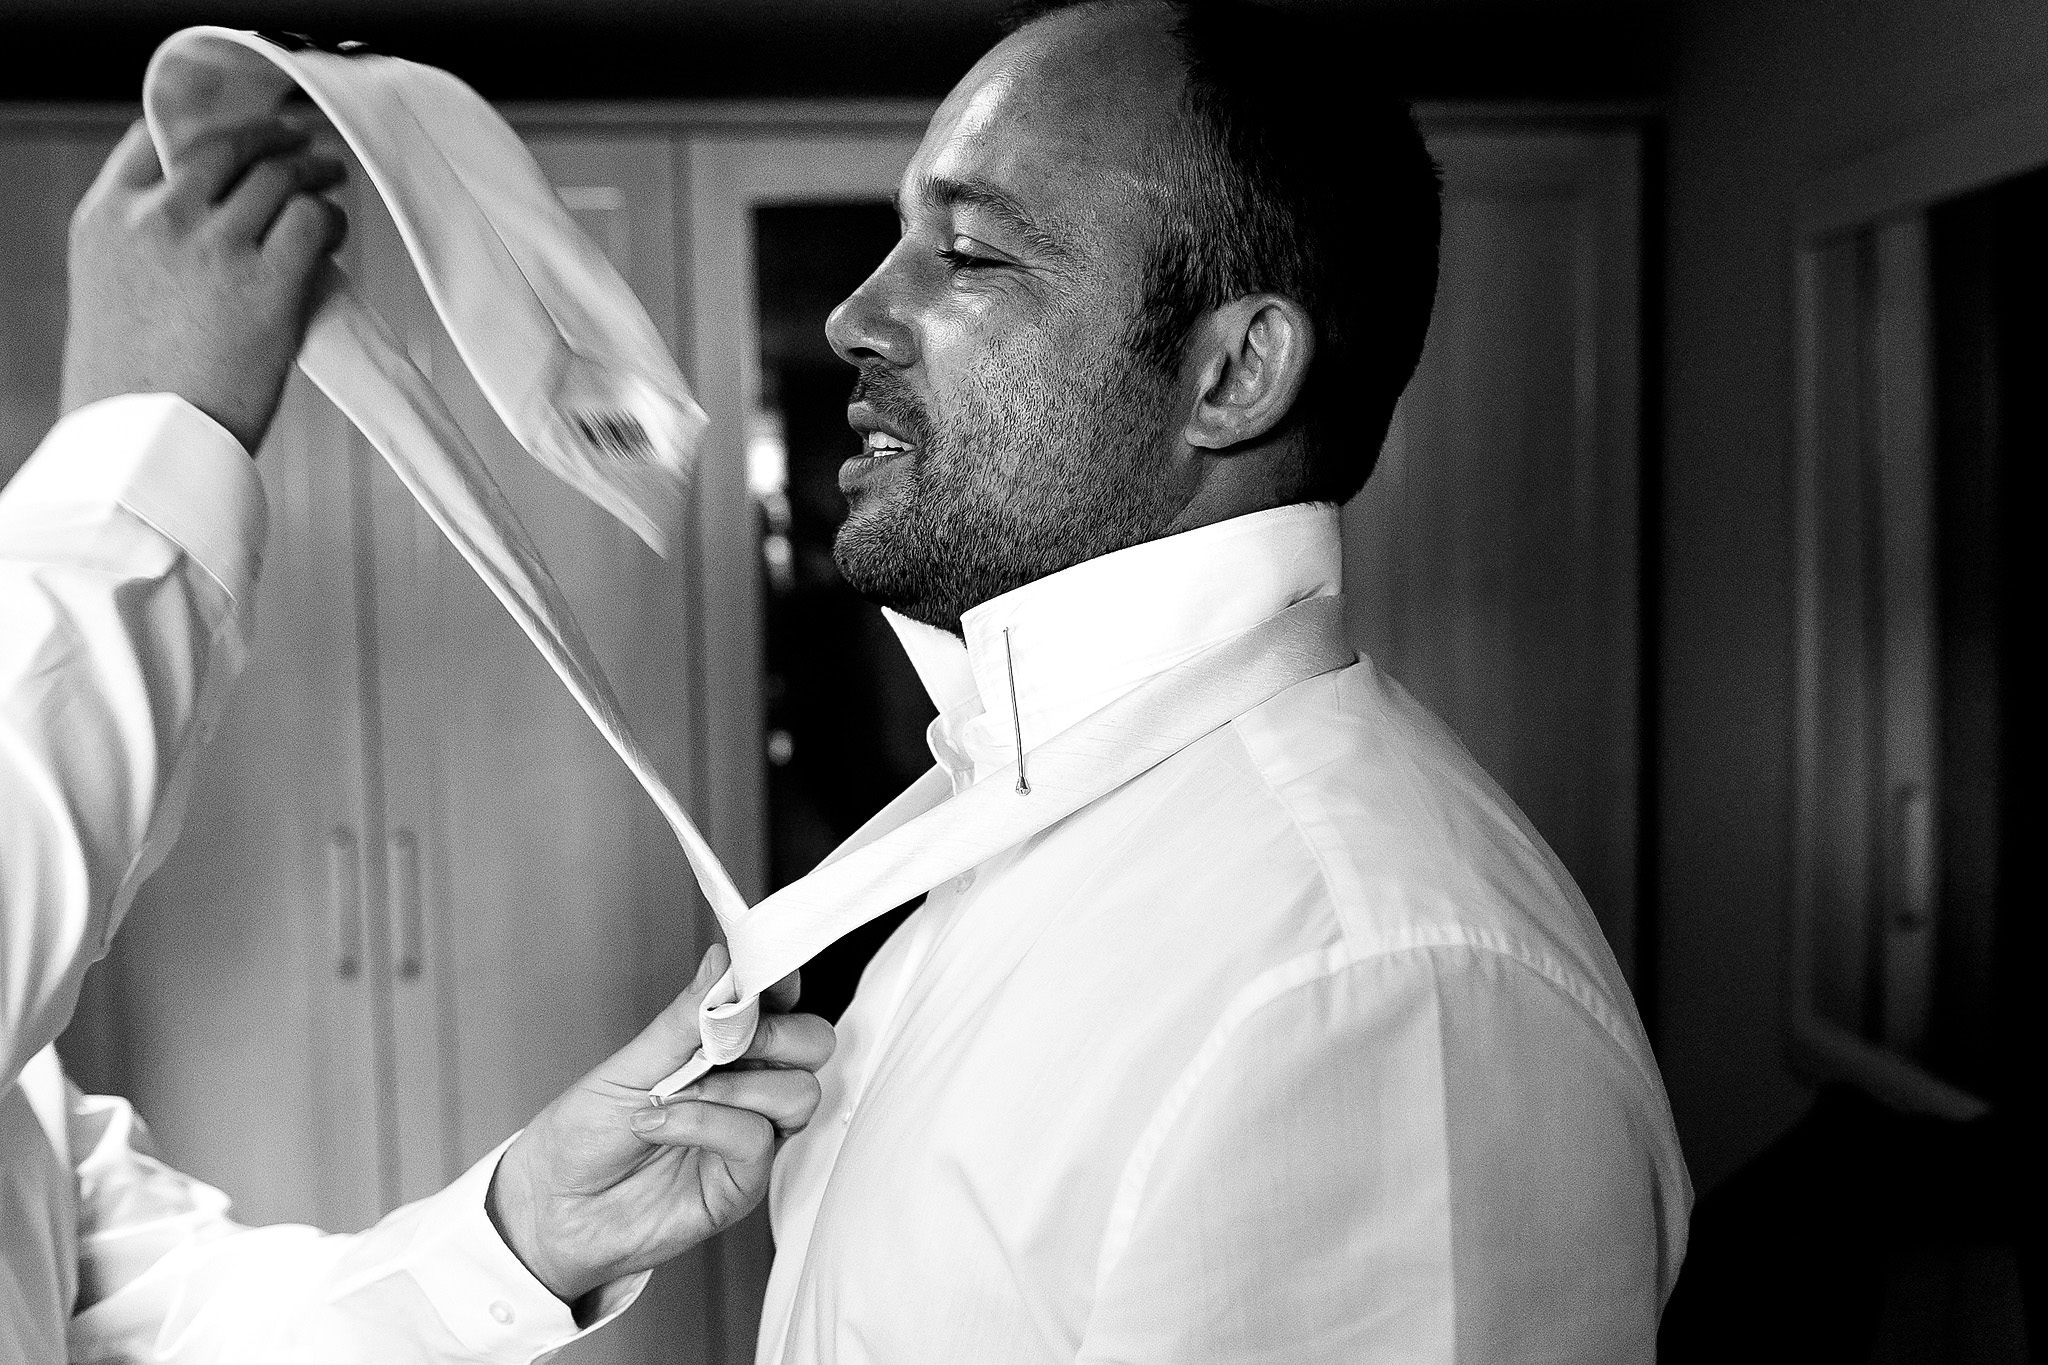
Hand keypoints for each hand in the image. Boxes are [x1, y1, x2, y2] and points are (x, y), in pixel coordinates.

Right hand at [62, 118, 347, 452]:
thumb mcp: (111, 290)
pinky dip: (330, 218)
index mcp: (106, 217)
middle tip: (300, 140)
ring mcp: (214, 246)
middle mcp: (157, 218)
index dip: (206, 127)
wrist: (145, 443)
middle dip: (270, 138)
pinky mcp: (267, 282)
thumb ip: (146, 241)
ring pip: (277, 178)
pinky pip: (312, 221)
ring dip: (311, 171)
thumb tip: (207, 213)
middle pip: (226, 147)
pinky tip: (335, 229)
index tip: (237, 133)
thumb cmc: (133, 383)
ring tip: (330, 174)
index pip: (155, 137)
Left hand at [486, 945, 832, 1302]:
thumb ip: (686, 1017)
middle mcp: (746, 1087)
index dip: (779, 983)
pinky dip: (707, 1122)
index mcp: (721, 1048)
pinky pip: (757, 1138)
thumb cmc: (583, 1136)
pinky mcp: (742, 1181)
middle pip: (813, 1043)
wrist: (552, 1210)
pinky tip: (662, 1125)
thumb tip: (723, 958)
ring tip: (678, 1093)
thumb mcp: (629, 1064)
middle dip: (778, 1033)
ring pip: (800, 1091)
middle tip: (729, 1041)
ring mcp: (749, 1135)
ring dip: (738, 1085)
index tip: (764, 973)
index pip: (778, 1003)